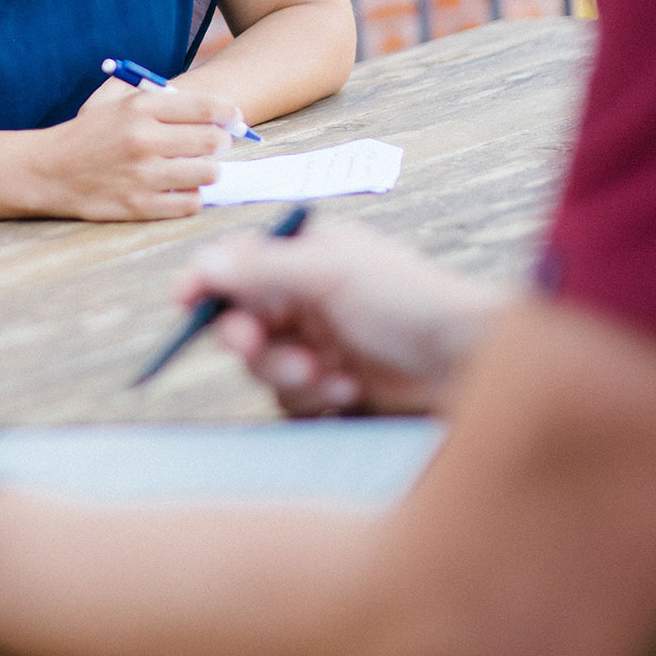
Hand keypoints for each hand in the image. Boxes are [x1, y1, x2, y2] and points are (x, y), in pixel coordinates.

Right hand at [27, 76, 233, 220]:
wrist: (44, 170)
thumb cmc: (84, 134)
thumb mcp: (111, 100)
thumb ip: (154, 95)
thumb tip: (205, 105)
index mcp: (140, 108)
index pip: (206, 107)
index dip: (229, 113)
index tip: (233, 119)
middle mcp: (144, 139)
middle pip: (212, 142)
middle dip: (220, 143)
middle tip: (215, 146)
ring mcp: (143, 175)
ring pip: (206, 174)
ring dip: (207, 171)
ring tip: (196, 169)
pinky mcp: (139, 205)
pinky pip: (189, 203)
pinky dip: (190, 197)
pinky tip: (178, 190)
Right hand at [181, 220, 507, 415]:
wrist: (472, 364)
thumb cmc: (412, 303)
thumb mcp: (333, 274)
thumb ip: (263, 268)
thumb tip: (203, 263)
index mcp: (306, 257)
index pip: (237, 265)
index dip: (206, 283)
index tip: (184, 303)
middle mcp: (307, 298)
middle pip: (241, 320)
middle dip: (248, 338)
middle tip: (254, 346)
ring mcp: (319, 342)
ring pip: (263, 365)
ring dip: (287, 373)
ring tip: (326, 375)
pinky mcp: (333, 384)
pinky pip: (292, 398)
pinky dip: (313, 397)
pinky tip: (348, 390)